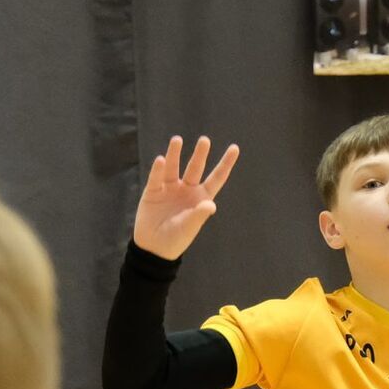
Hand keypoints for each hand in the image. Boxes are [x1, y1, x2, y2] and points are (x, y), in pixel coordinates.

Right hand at [133, 136, 239, 260]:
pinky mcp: (153, 191)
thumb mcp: (189, 228)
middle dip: (200, 154)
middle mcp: (187, 189)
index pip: (216, 177)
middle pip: (195, 168)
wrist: (153, 248)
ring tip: (177, 140)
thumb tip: (211, 205)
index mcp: (201, 197)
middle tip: (204, 140)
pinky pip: (156, 177)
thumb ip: (199, 215)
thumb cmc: (175, 239)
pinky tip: (160, 160)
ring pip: (173, 167)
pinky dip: (158, 169)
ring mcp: (170, 188)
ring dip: (174, 153)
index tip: (235, 148)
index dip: (225, 163)